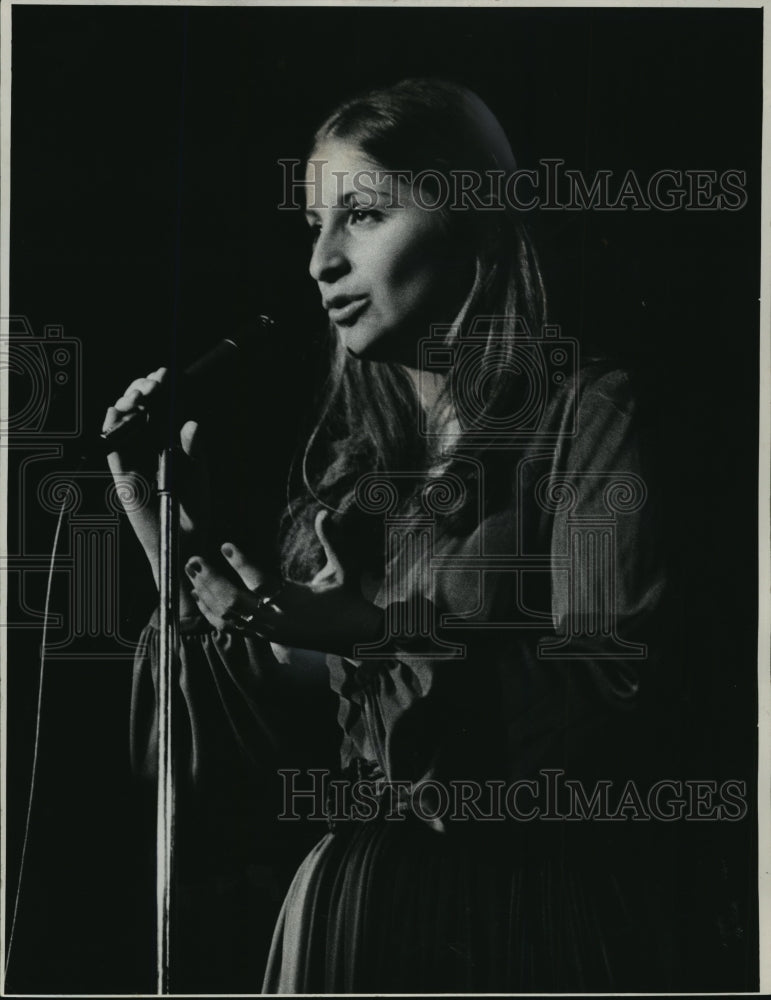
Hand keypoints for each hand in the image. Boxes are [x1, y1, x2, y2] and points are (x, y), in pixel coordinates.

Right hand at [104, 367, 209, 583]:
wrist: (183, 539)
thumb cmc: (193, 506)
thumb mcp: (198, 473)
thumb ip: (193, 449)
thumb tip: (192, 423)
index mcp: (171, 439)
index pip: (162, 404)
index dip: (160, 385)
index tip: (165, 374)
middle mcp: (151, 443)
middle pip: (140, 406)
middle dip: (143, 388)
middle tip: (154, 384)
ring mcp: (135, 455)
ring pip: (124, 419)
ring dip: (129, 400)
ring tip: (141, 395)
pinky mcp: (122, 470)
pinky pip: (112, 445)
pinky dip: (113, 427)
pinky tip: (119, 412)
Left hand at [185, 511, 383, 656]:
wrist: (353, 637)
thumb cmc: (348, 598)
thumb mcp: (344, 568)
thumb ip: (333, 541)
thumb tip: (325, 513)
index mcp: (296, 601)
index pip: (262, 582)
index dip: (241, 564)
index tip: (225, 545)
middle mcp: (278, 619)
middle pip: (235, 602)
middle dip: (212, 581)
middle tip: (194, 559)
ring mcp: (269, 630)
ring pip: (229, 616)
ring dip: (207, 594)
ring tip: (192, 572)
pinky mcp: (265, 637)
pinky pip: (231, 627)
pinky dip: (212, 612)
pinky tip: (199, 597)